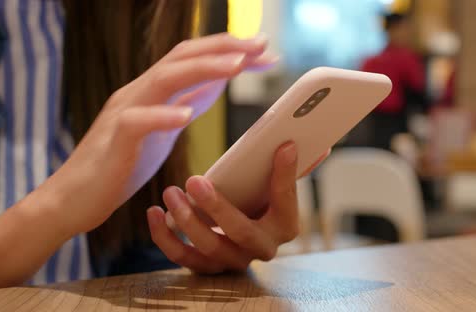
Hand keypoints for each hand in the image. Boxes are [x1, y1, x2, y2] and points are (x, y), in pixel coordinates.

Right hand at [41, 33, 277, 235]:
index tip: (263, 49)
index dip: (227, 50)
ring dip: (203, 69)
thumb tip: (213, 84)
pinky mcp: (113, 142)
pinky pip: (135, 123)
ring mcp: (123, 113)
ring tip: (237, 65)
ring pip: (163, 79)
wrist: (74, 199)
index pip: (191, 58)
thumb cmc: (120, 165)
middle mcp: (138, 94)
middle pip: (181, 57)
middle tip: (261, 44)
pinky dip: (161, 116)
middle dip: (223, 47)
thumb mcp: (162, 130)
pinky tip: (185, 116)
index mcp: (151, 92)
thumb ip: (183, 104)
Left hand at [147, 143, 328, 272]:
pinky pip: (184, 258)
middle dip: (217, 208)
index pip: (286, 201)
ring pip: (209, 248)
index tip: (283, 146)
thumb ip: (293, 169)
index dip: (285, 175)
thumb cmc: (259, 203)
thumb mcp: (277, 187)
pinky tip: (154, 213)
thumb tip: (320, 145)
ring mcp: (235, 261)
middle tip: (195, 181)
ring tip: (171, 193)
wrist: (240, 237)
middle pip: (241, 232)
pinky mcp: (208, 267)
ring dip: (186, 221)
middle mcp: (262, 248)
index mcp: (285, 225)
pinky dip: (165, 238)